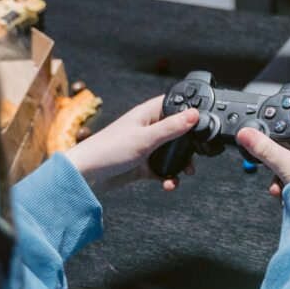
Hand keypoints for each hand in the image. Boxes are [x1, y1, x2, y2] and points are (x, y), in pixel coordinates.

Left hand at [67, 95, 199, 195]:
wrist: (85, 176)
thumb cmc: (109, 149)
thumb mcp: (145, 138)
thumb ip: (171, 128)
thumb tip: (195, 114)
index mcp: (148, 113)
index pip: (175, 104)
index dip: (190, 110)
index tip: (204, 121)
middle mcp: (148, 127)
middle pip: (177, 131)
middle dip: (189, 145)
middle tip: (197, 155)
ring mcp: (146, 146)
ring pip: (171, 152)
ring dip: (180, 163)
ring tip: (186, 173)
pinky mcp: (142, 164)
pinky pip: (162, 169)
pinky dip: (168, 176)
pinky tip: (169, 184)